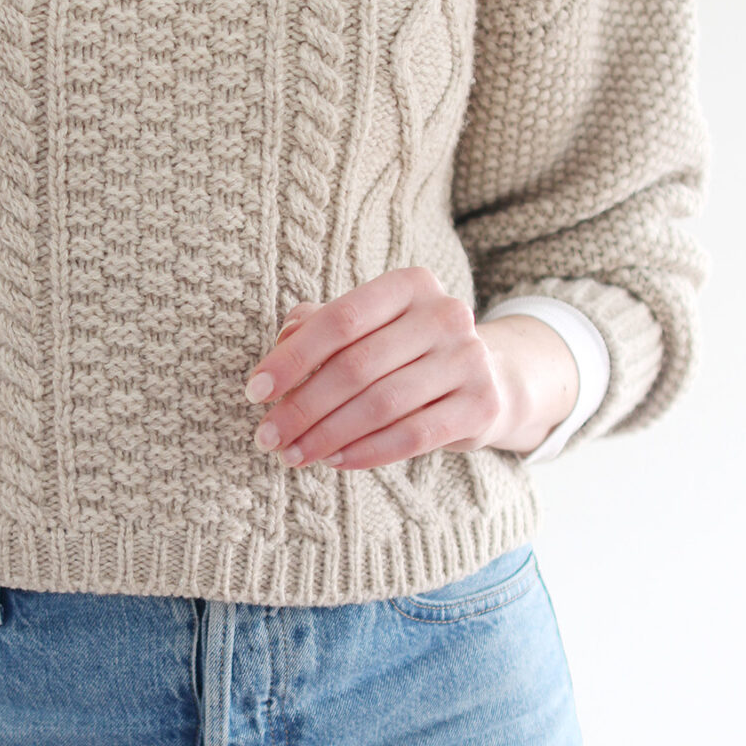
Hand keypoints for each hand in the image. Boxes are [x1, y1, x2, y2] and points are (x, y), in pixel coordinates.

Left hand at [243, 268, 577, 469]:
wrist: (490, 378)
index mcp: (409, 285)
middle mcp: (445, 314)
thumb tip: (280, 346)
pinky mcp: (482, 404)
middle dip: (302, 406)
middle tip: (268, 437)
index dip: (292, 358)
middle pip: (356, 366)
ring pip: (381, 404)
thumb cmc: (406, 351)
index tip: (255, 391)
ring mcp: (469, 359)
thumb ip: (319, 327)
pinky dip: (366, 452)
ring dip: (327, 435)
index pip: (340, 320)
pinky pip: (412, 435)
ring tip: (293, 454)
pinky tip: (335, 461)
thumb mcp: (366, 329)